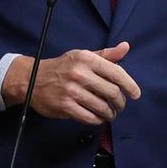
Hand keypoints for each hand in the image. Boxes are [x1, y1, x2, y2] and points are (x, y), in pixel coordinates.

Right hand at [2, 41, 140, 124]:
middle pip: (112, 92)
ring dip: (110, 113)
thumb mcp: (82, 56)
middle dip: (120, 102)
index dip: (130, 85)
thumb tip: (126, 47)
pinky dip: (98, 120)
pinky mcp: (64, 106)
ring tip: (111, 113)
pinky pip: (89, 117)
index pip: (117, 73)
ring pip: (102, 107)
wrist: (31, 79)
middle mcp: (80, 73)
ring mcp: (72, 91)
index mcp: (87, 59)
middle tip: (120, 106)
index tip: (136, 94)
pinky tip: (99, 118)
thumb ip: (106, 55)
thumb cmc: (62, 67)